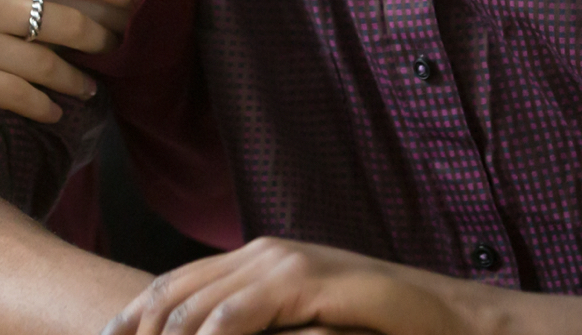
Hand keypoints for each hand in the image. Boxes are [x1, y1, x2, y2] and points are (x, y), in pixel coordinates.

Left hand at [105, 237, 492, 334]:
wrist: (448, 318)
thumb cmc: (376, 329)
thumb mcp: (304, 327)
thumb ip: (264, 326)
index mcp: (256, 259)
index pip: (175, 286)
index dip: (133, 317)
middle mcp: (262, 253)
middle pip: (175, 294)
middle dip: (139, 331)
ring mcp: (285, 262)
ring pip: (198, 305)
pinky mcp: (308, 280)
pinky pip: (241, 315)